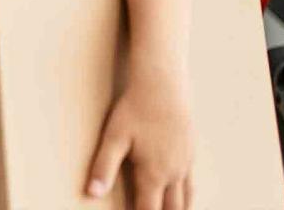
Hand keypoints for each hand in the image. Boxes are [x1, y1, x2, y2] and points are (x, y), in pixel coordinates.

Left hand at [86, 73, 193, 208]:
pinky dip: (187, 198)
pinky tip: (182, 197)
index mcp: (154, 173)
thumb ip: (103, 167)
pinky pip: (191, 184)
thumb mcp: (114, 137)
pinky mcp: (190, 152)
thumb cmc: (136, 108)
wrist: (163, 84)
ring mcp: (185, 163)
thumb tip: (92, 193)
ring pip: (186, 200)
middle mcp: (173, 173)